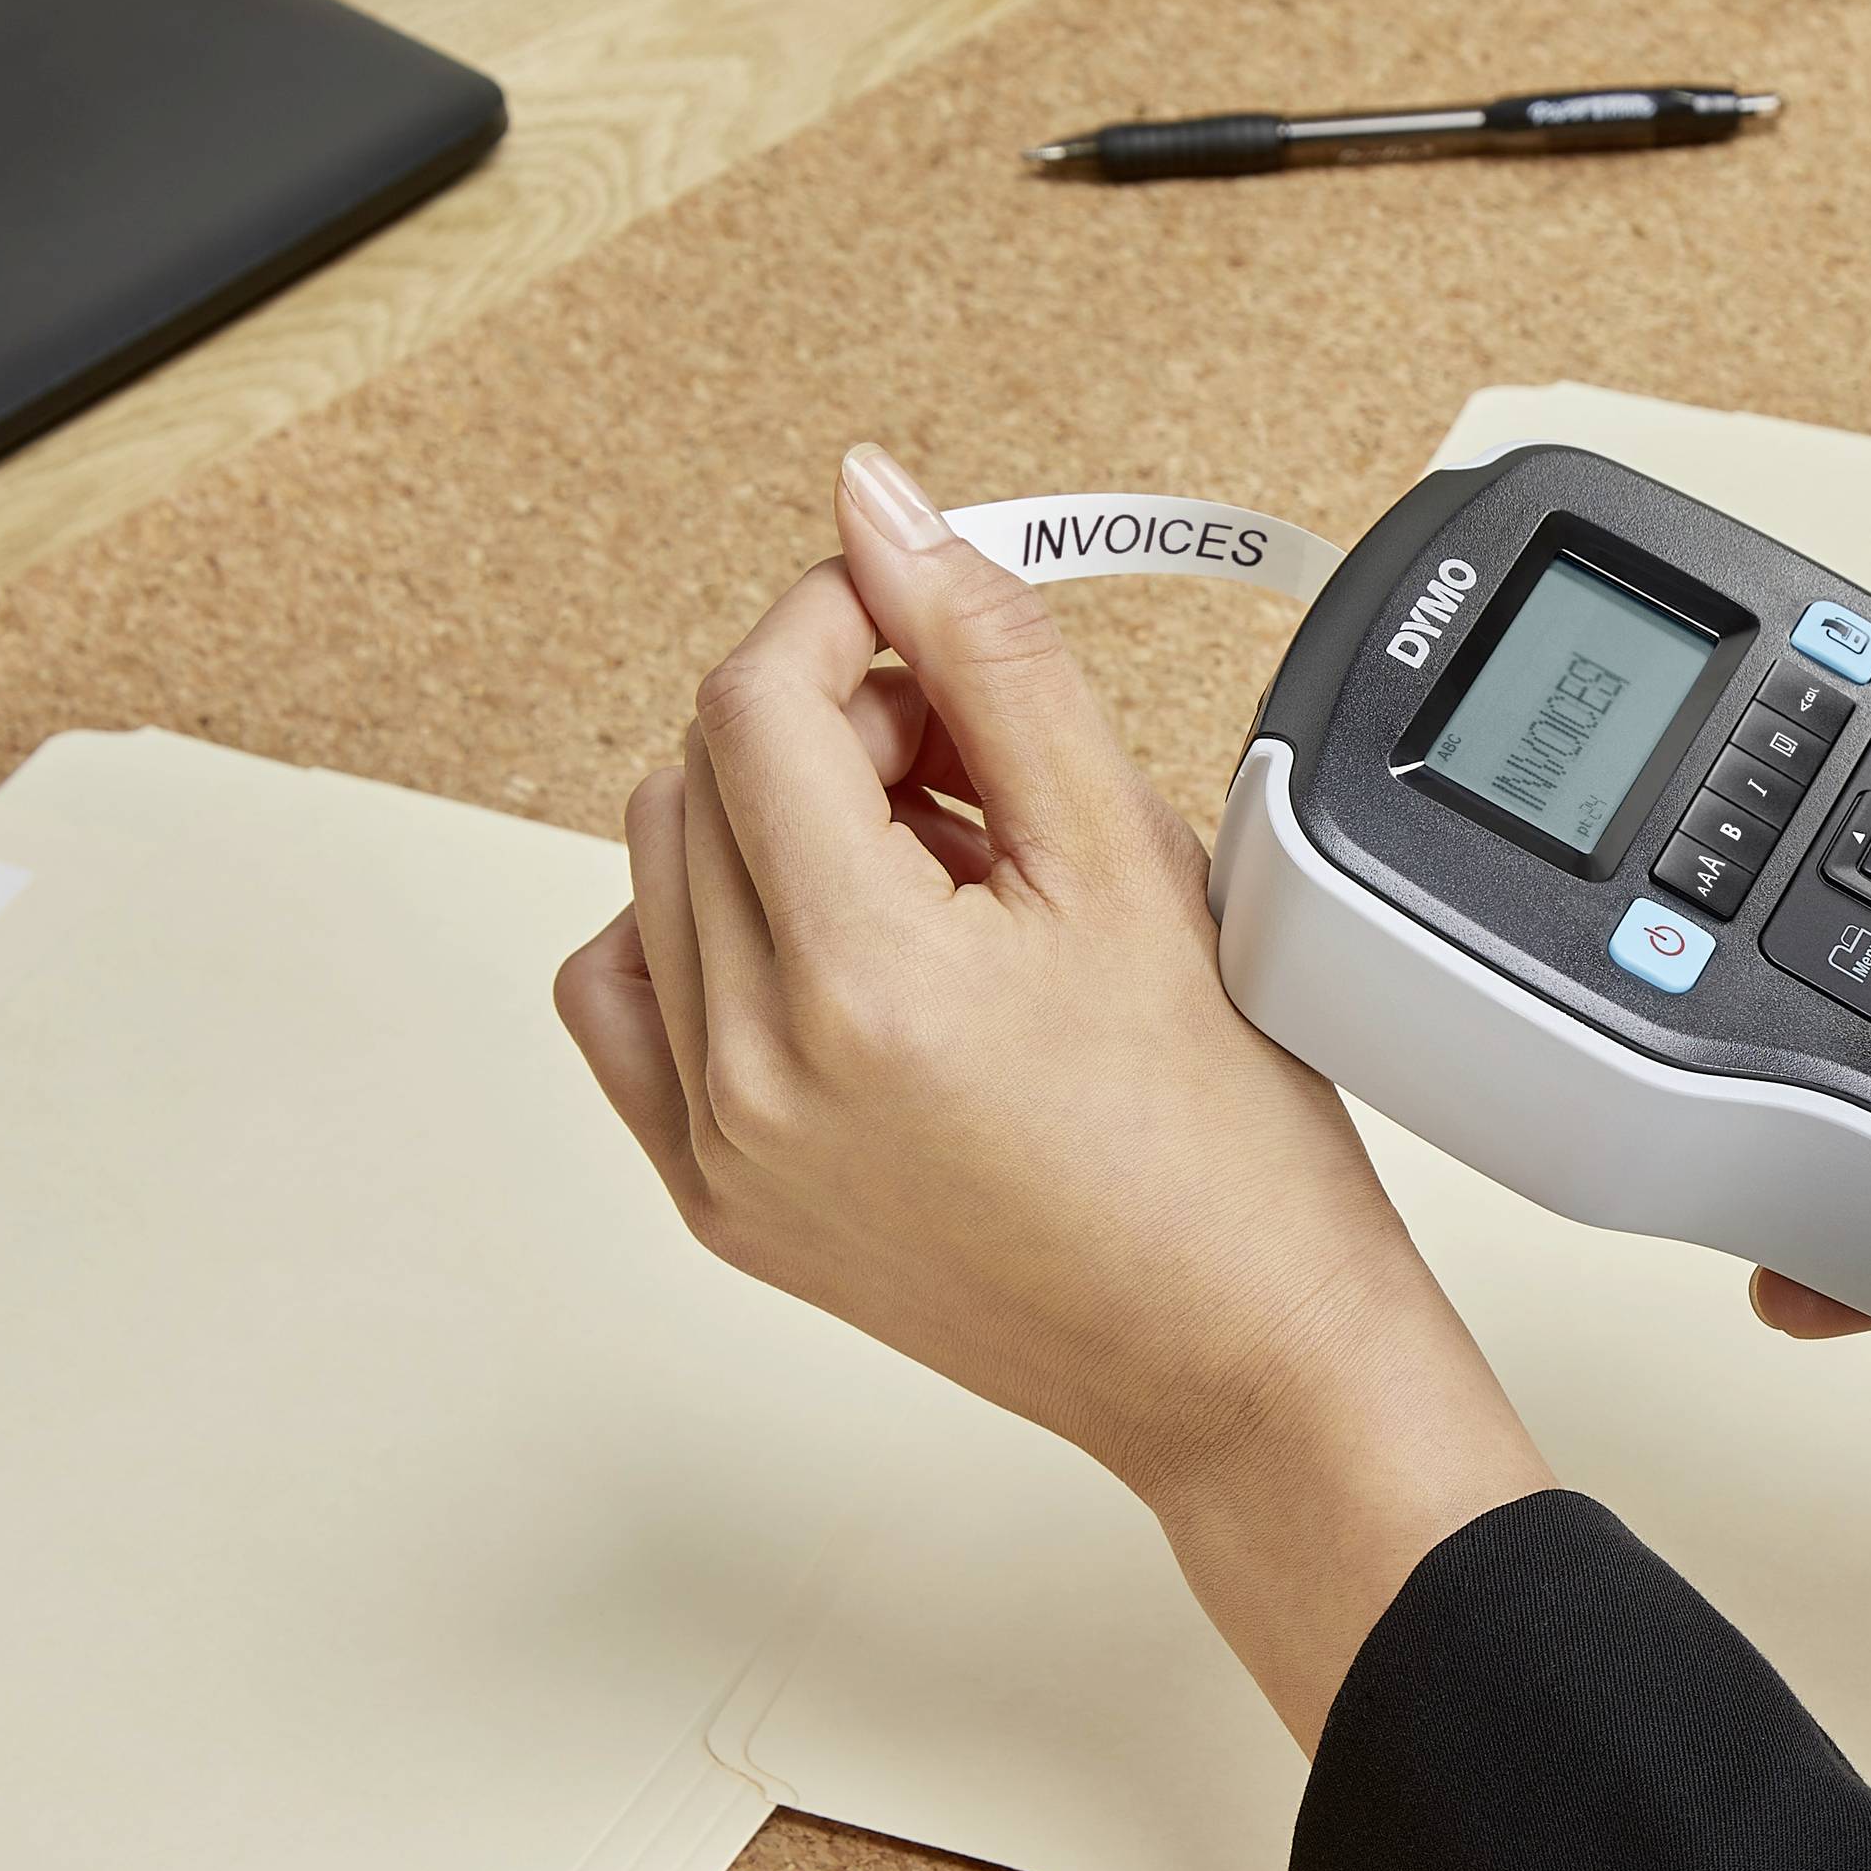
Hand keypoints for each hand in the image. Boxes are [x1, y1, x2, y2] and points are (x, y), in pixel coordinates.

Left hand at [555, 444, 1545, 1745]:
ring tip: (923, 874)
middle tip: (964, 765)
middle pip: (694, 781)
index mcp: (861, 987)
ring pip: (656, 879)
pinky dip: (708, 937)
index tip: (920, 623)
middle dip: (820, 725)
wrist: (1237, 1356)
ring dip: (769, 823)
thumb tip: (886, 513)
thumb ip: (994, 664)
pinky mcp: (720, 1201)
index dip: (839, 621)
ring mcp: (720, 1151)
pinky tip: (834, 950)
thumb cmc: (1226, 1151)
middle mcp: (753, 1077)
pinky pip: (633, 1005)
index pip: (755, 705)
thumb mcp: (1131, 862)